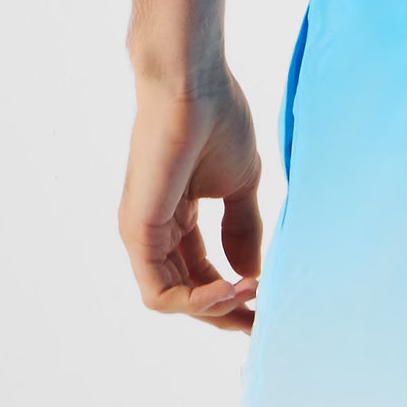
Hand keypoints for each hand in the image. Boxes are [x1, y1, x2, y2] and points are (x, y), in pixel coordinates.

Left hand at [118, 75, 263, 331]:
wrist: (195, 85)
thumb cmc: (218, 120)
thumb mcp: (241, 185)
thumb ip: (242, 229)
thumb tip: (251, 273)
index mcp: (178, 220)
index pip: (202, 273)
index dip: (234, 296)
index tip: (269, 304)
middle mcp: (155, 232)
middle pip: (187, 293)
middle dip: (225, 313)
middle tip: (261, 322)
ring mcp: (143, 234)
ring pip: (173, 299)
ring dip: (215, 306)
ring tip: (251, 292)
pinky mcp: (137, 232)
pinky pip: (161, 291)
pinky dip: (198, 300)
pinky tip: (233, 287)